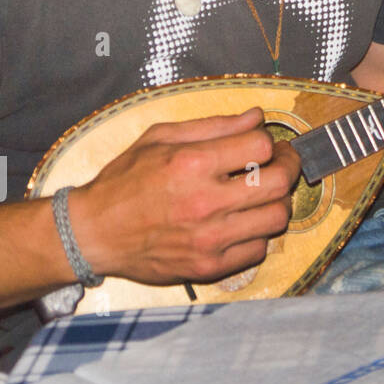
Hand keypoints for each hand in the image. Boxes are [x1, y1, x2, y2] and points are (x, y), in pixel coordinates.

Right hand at [70, 107, 299, 284]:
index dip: (270, 141)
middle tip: (282, 163)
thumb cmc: (125, 180)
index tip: (267, 144)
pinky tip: (243, 222)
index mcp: (192, 164)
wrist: (94, 233)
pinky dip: (258, 233)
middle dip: (289, 167)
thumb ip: (213, 125)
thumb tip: (256, 116)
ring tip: (263, 194)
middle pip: (279, 183)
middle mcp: (205, 202)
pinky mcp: (209, 267)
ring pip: (277, 218)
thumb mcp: (160, 137)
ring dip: (277, 202)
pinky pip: (258, 249)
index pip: (261, 145)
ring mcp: (209, 239)